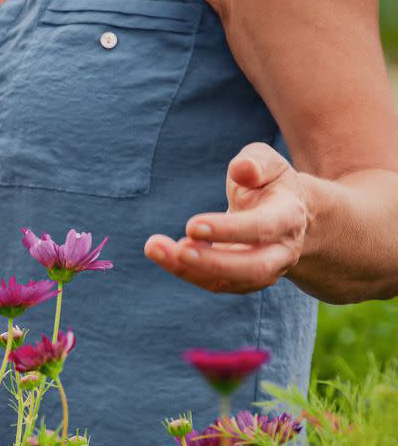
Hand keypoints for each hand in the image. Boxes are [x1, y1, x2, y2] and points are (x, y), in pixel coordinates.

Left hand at [145, 143, 309, 293]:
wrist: (283, 213)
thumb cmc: (268, 183)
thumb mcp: (267, 163)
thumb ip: (255, 162)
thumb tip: (241, 169)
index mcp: (288, 217)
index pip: (262, 228)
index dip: (228, 230)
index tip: (191, 224)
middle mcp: (281, 251)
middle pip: (254, 268)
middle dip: (213, 262)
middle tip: (178, 249)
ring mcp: (264, 271)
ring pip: (228, 282)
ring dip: (189, 270)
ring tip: (156, 248)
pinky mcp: (241, 281)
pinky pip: (213, 284)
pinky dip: (186, 272)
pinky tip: (163, 253)